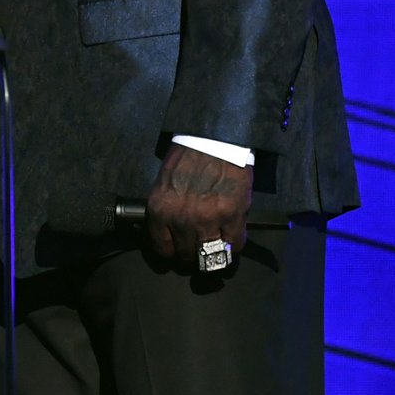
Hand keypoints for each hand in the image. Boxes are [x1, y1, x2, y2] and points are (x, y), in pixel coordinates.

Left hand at [143, 144, 252, 270]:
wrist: (214, 138)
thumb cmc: (188, 157)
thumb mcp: (165, 183)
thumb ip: (166, 209)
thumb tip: (168, 232)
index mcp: (161, 209)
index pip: (162, 248)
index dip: (171, 252)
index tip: (176, 250)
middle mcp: (181, 218)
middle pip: (186, 255)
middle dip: (191, 253)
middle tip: (197, 247)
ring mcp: (208, 219)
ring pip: (210, 256)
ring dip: (213, 254)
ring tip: (215, 247)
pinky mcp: (232, 215)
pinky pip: (234, 245)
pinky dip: (234, 245)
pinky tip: (231, 236)